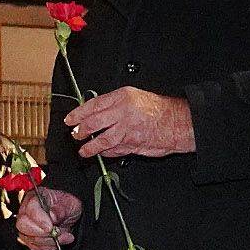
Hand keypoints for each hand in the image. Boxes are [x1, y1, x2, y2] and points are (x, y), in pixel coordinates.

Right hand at [17, 187, 83, 249]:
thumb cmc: (67, 205)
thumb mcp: (69, 203)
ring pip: (29, 238)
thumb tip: (52, 217)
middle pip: (23, 225)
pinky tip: (58, 241)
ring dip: (49, 241)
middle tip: (57, 232)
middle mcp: (27, 211)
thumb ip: (60, 210)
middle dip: (42, 233)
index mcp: (35, 197)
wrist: (70, 215)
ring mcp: (26, 226)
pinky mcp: (29, 238)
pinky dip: (48, 246)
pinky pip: (34, 246)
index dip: (39, 219)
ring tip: (64, 236)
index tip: (50, 227)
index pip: (30, 209)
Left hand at [67, 87, 195, 158]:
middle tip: (75, 135)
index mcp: (122, 97)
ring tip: (84, 151)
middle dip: (80, 131)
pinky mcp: (132, 144)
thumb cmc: (159, 110)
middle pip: (93, 123)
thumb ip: (114, 105)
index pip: (93, 105)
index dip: (78, 114)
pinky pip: (113, 149)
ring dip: (89, 147)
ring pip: (101, 140)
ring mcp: (127, 129)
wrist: (179, 122)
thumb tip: (94, 113)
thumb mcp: (134, 98)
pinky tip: (102, 153)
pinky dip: (106, 152)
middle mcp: (123, 112)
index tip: (70, 120)